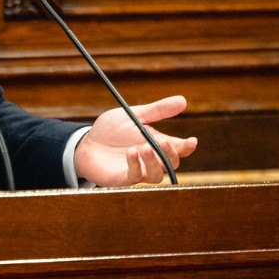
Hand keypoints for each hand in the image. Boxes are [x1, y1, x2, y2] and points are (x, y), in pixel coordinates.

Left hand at [73, 95, 196, 186]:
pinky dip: (135, 165)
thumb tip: (183, 100)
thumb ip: (157, 110)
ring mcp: (139, 170)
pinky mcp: (124, 178)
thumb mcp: (134, 116)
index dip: (187, 146)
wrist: (86, 143)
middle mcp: (151, 159)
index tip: (192, 141)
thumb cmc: (111, 130)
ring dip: (154, 162)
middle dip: (171, 154)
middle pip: (172, 163)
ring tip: (144, 147)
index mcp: (157, 143)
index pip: (179, 148)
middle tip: (164, 143)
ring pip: (157, 175)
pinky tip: (131, 153)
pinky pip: (135, 176)